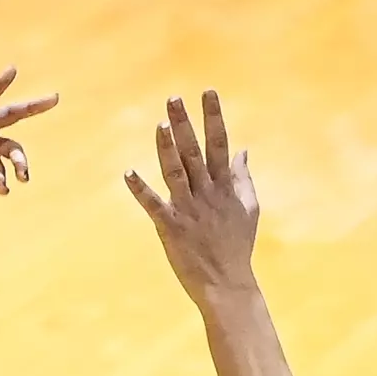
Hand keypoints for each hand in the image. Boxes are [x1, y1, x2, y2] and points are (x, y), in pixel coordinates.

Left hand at [124, 90, 261, 311]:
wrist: (228, 283)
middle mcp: (207, 194)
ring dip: (167, 148)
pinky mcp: (171, 228)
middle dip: (186, 124)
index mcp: (225, 187)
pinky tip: (128, 173)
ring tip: (160, 124)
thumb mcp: (248, 208)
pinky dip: (140, 189)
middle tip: (174, 98)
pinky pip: (153, 205)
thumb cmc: (236, 245)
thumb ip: (242, 177)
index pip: (220, 144)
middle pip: (196, 152)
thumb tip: (243, 149)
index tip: (207, 92)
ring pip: (176, 172)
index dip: (213, 117)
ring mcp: (189, 210)